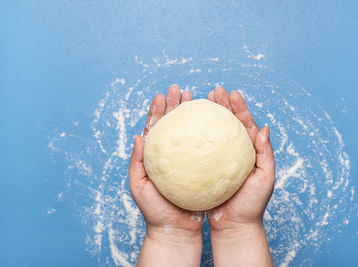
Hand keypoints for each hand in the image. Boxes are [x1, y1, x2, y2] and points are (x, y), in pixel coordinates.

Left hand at [129, 85, 203, 266]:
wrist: (177, 230)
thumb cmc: (155, 211)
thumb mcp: (139, 186)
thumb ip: (136, 162)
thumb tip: (138, 136)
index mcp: (156, 156)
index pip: (157, 127)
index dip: (159, 110)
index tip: (162, 95)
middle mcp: (174, 156)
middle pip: (175, 125)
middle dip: (177, 105)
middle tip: (181, 90)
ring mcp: (189, 161)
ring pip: (193, 132)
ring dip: (195, 114)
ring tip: (199, 98)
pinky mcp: (204, 169)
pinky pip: (208, 148)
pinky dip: (211, 133)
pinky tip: (217, 122)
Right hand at [206, 86, 274, 230]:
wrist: (234, 226)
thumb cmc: (252, 204)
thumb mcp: (265, 178)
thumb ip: (265, 153)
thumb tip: (264, 128)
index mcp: (248, 151)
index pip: (244, 123)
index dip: (238, 107)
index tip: (231, 93)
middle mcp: (232, 152)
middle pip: (226, 123)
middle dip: (221, 105)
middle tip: (213, 91)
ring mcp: (216, 160)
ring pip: (209, 133)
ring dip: (205, 116)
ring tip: (197, 101)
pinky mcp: (203, 170)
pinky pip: (197, 150)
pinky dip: (192, 137)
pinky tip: (184, 127)